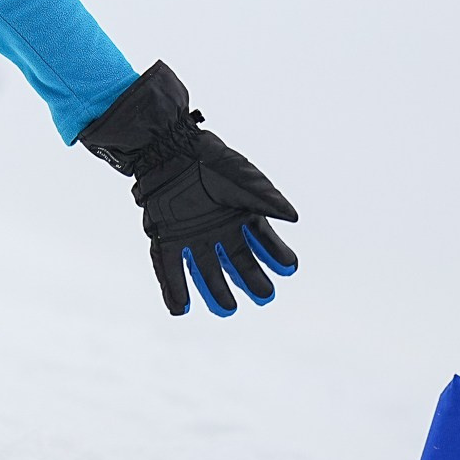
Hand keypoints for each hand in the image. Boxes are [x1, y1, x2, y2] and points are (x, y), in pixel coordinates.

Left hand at [80, 62, 298, 316]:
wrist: (172, 148)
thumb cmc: (212, 160)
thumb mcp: (244, 179)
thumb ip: (268, 198)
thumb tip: (294, 218)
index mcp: (238, 216)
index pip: (263, 243)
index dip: (277, 256)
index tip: (288, 269)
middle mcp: (217, 230)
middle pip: (237, 263)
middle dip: (250, 280)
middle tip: (264, 297)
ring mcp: (191, 235)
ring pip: (205, 271)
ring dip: (214, 291)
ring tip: (226, 310)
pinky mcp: (165, 236)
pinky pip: (169, 267)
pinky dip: (174, 288)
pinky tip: (180, 309)